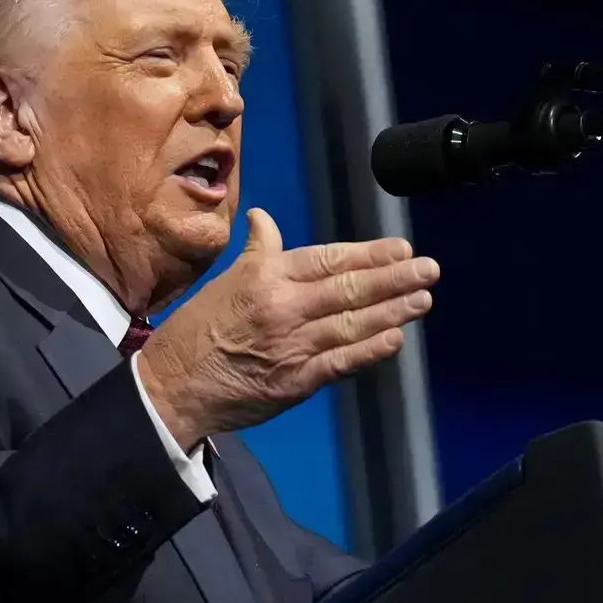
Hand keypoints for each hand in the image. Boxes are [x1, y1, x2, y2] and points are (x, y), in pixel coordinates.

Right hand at [134, 208, 436, 448]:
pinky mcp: (296, 381)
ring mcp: (292, 345)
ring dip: (392, 311)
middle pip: (349, 289)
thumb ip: (258, 253)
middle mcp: (282, 307)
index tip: (400, 248)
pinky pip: (342, 362)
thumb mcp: (224, 280)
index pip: (327, 259)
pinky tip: (395, 338)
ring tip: (423, 299)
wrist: (173, 383)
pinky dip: (370, 349)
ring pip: (352, 324)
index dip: (367, 254)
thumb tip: (265, 219)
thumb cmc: (198, 329)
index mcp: (264, 276)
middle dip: (394, 278)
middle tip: (429, 268)